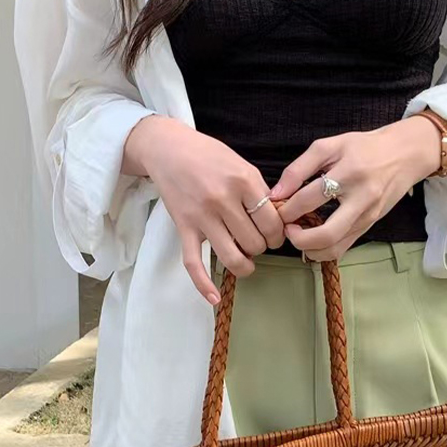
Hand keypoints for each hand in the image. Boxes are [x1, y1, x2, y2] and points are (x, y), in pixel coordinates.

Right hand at [124, 116, 284, 302]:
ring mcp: (202, 216)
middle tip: (258, 241)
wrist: (168, 148)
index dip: (278, 233)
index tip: (275, 234)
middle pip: (255, 242)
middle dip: (261, 247)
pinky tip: (214, 298)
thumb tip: (278, 217)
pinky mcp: (183, 227)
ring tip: (246, 261)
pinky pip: (193, 263)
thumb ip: (259, 190)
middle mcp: (223, 200)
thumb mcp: (241, 163)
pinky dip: (204, 284)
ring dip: (245, 265)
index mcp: (243, 181)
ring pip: (232, 257)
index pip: (272, 221)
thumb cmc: (208, 154)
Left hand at [272, 116, 442, 261]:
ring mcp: (368, 217)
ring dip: (308, 248)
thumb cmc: (363, 147)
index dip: (285, 208)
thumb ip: (299, 168)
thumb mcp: (329, 146)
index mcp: (349, 173)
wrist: (404, 155)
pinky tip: (311, 237)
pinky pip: (343, 247)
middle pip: (326, 234)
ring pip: (335, 248)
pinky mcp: (370, 226)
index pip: (309, 198)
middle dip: (297, 238)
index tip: (273, 208)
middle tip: (284, 229)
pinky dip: (322, 248)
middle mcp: (361, 199)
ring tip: (296, 234)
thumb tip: (275, 194)